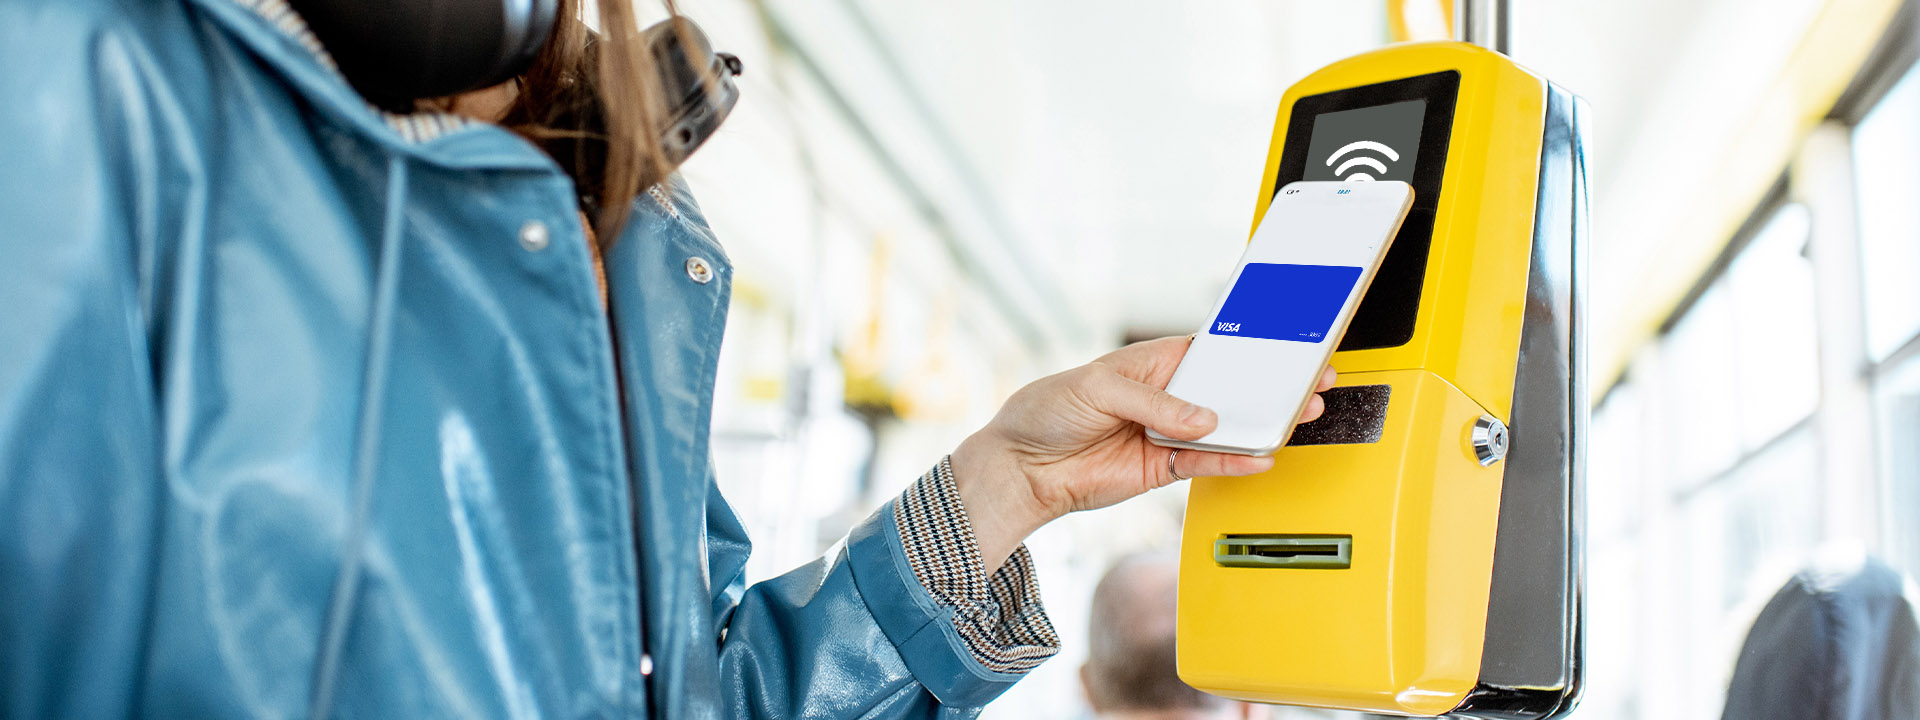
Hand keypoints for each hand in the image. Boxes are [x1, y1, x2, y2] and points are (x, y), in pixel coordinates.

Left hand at [950, 336, 1337, 572]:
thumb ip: (1154, 403)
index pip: (1211, 350)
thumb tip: (1202, 419)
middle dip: (1267, 387)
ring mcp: (1167, 433)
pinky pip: (1207, 463)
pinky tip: (1259, 455)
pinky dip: (1234, 461)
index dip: (1248, 347)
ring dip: (1260, 424)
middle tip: (1309, 382)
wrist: (1021, 468)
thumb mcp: (1095, 389)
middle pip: (1227, 389)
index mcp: (1153, 361)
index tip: (1285, 343)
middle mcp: (1166, 396)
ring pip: (1225, 428)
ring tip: (1297, 417)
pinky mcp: (1163, 467)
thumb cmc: (1045, 412)